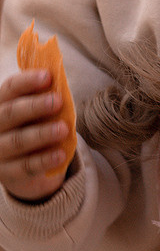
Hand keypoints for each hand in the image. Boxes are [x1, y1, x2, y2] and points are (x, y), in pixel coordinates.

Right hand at [0, 68, 71, 200]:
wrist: (24, 163)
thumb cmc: (33, 125)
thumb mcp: (36, 109)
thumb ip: (44, 95)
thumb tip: (59, 77)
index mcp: (1, 104)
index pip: (9, 89)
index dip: (27, 81)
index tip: (48, 76)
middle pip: (10, 114)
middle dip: (34, 106)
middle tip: (57, 101)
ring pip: (17, 141)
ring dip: (41, 134)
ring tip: (63, 128)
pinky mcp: (8, 173)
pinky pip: (25, 167)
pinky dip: (44, 160)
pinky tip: (60, 154)